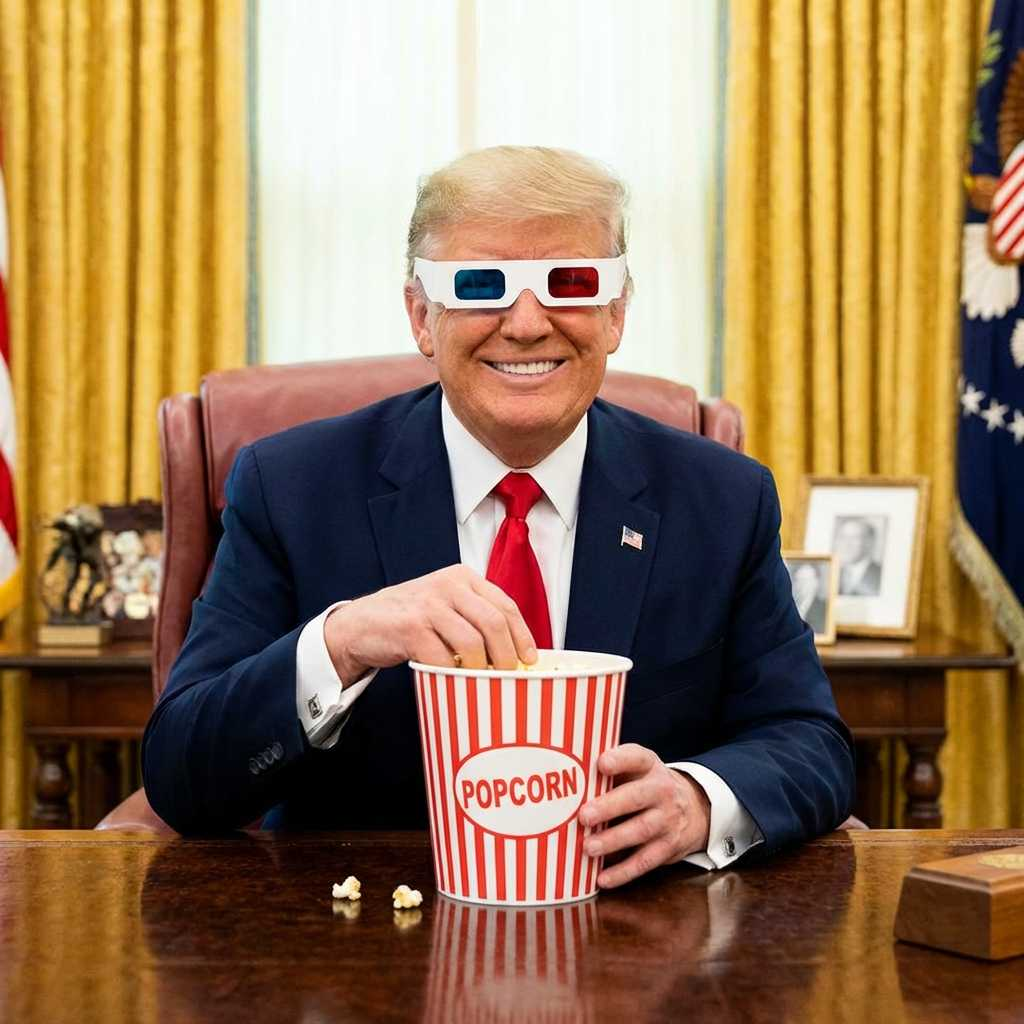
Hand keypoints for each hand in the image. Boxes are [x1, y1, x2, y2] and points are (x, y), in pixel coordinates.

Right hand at [323, 565, 536, 683]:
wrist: (361, 624)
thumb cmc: (410, 619)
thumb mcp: (446, 605)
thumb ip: (474, 616)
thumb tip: (513, 651)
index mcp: (462, 577)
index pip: (505, 605)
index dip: (522, 635)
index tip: (529, 658)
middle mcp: (448, 585)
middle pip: (494, 623)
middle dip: (506, 655)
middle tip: (506, 676)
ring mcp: (428, 605)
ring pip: (473, 643)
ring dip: (479, 668)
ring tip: (478, 679)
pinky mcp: (411, 628)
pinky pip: (443, 659)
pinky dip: (451, 674)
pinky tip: (450, 678)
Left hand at [577, 743, 710, 888]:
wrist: (693, 808)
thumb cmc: (645, 785)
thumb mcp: (636, 769)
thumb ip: (609, 772)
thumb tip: (562, 781)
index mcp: (648, 765)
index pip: (636, 758)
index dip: (620, 760)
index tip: (601, 764)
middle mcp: (661, 790)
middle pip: (636, 797)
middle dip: (610, 807)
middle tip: (584, 816)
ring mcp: (667, 819)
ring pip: (640, 830)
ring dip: (613, 840)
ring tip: (588, 847)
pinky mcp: (668, 847)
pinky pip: (645, 861)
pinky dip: (623, 871)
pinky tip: (602, 878)